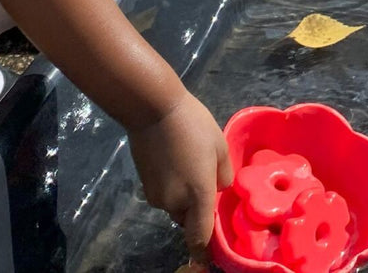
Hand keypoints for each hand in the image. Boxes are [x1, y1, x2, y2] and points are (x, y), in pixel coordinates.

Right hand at [128, 93, 232, 259]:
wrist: (153, 109)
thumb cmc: (192, 124)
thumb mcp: (219, 144)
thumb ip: (223, 174)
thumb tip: (219, 188)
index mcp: (198, 194)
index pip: (200, 235)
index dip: (203, 252)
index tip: (207, 260)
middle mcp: (175, 202)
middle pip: (188, 219)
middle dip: (196, 207)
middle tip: (203, 177)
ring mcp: (156, 196)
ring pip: (175, 206)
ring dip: (182, 195)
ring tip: (186, 162)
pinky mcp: (144, 186)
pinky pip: (163, 194)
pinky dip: (169, 185)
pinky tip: (172, 160)